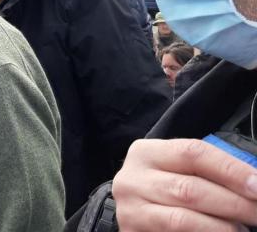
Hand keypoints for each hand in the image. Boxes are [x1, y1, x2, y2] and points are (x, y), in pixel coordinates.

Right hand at [112, 138, 256, 231]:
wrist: (133, 212)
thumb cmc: (163, 187)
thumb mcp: (176, 169)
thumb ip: (207, 171)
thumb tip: (251, 182)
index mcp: (146, 152)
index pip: (192, 153)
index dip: (230, 169)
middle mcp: (133, 179)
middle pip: (191, 189)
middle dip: (235, 203)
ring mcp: (131, 209)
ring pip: (184, 219)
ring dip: (222, 226)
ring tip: (242, 227)